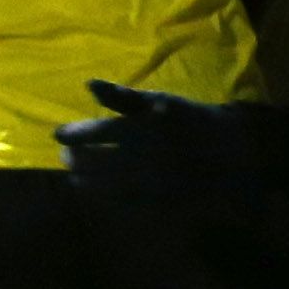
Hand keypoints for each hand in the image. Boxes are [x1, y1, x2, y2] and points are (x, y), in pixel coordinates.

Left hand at [64, 79, 279, 188]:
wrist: (231, 150)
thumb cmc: (191, 119)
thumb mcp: (158, 100)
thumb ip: (122, 96)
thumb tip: (89, 85)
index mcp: (137, 127)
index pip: (93, 133)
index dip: (71, 135)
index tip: (58, 135)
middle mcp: (138, 157)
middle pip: (92, 162)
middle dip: (73, 160)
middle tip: (65, 158)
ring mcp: (147, 182)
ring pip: (103, 185)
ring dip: (85, 182)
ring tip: (75, 178)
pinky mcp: (157, 202)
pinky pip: (123, 204)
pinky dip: (106, 199)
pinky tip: (99, 194)